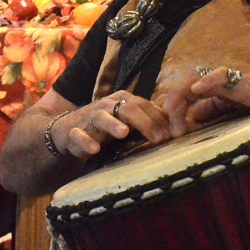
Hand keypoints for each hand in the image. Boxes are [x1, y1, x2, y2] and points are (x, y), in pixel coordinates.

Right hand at [49, 91, 171, 159]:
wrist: (70, 132)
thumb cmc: (108, 127)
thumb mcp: (131, 123)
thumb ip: (152, 123)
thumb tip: (179, 128)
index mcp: (123, 100)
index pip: (146, 106)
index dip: (161, 119)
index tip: (174, 134)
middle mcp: (107, 106)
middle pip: (128, 108)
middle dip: (145, 123)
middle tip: (159, 138)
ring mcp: (90, 118)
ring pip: (101, 117)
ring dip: (113, 125)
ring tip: (124, 132)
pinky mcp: (73, 133)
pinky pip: (78, 135)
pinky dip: (85, 141)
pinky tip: (94, 149)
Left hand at [161, 64, 249, 136]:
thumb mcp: (226, 108)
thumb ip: (211, 110)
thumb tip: (196, 117)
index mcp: (207, 87)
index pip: (183, 97)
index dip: (174, 112)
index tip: (172, 131)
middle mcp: (209, 80)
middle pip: (182, 89)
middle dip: (172, 106)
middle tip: (169, 128)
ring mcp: (220, 77)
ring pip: (193, 81)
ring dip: (180, 95)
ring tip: (171, 109)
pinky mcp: (233, 78)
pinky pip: (217, 77)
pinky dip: (205, 81)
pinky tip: (195, 90)